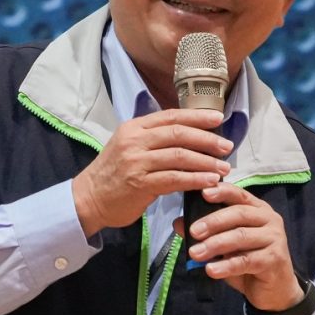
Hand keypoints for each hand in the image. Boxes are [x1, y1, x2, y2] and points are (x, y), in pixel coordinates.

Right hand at [72, 108, 232, 236]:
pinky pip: (174, 179)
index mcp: (133, 128)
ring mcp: (136, 162)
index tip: (218, 118)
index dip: (197, 117)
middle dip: (207, 139)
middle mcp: (134, 141)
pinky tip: (209, 182)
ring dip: (206, 162)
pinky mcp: (140, 184)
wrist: (88, 198)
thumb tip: (189, 134)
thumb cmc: (113, 173)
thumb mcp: (128, 146)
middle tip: (227, 147)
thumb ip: (153, 139)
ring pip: (180, 156)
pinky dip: (195, 179)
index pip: (171, 116)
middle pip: (179, 134)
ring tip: (224, 168)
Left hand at [188, 185, 302, 312]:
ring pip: (241, 236)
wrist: (274, 290)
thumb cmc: (248, 260)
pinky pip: (246, 260)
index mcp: (257, 209)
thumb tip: (178, 223)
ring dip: (215, 244)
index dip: (222, 192)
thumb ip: (206, 232)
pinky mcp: (275, 259)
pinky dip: (226, 265)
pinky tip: (211, 269)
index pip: (239, 195)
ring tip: (195, 253)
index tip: (203, 193)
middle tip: (193, 232)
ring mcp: (275, 238)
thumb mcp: (225, 245)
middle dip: (213, 222)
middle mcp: (269, 219)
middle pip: (239, 214)